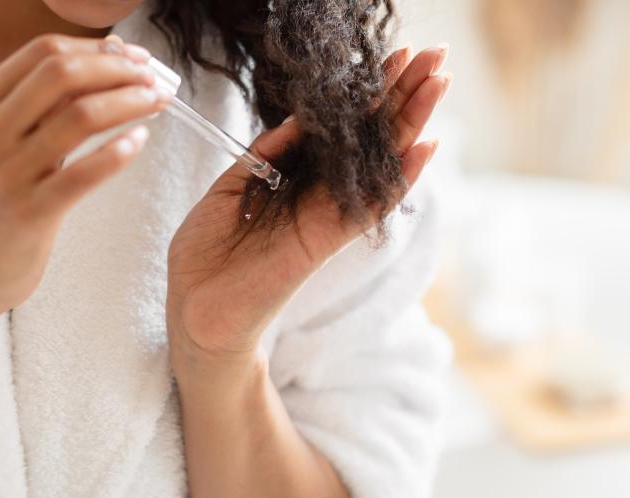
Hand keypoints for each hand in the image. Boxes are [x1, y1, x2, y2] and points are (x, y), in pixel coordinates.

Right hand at [0, 34, 171, 322]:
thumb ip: (34, 109)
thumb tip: (99, 70)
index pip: (43, 52)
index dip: (96, 48)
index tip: (132, 56)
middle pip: (63, 73)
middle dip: (118, 68)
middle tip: (153, 78)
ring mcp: (7, 173)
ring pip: (81, 116)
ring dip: (129, 102)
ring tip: (158, 102)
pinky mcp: (29, 214)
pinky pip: (84, 174)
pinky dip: (119, 151)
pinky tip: (139, 140)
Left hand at [166, 45, 451, 370]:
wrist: (194, 307)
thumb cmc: (206, 254)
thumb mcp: (228, 188)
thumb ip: (264, 154)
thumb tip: (297, 120)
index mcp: (292, 177)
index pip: (338, 128)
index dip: (364, 93)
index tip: (392, 57)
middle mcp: (317, 194)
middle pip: (369, 137)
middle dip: (401, 95)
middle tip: (434, 55)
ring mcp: (326, 216)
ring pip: (380, 162)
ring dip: (411, 122)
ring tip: (438, 81)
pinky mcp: (326, 240)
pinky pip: (370, 205)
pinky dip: (399, 177)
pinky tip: (426, 146)